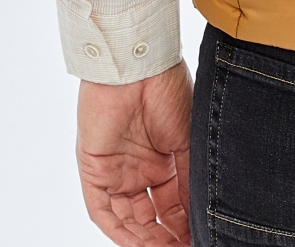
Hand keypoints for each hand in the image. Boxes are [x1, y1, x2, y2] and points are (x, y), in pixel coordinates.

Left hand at [77, 61, 193, 244]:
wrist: (139, 65)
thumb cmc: (166, 89)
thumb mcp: (186, 138)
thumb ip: (189, 178)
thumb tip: (201, 213)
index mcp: (162, 159)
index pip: (172, 204)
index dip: (184, 225)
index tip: (200, 239)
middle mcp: (138, 169)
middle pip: (150, 217)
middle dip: (165, 238)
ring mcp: (115, 171)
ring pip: (127, 220)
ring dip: (144, 240)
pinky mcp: (94, 171)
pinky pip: (103, 212)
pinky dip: (119, 232)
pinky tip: (137, 244)